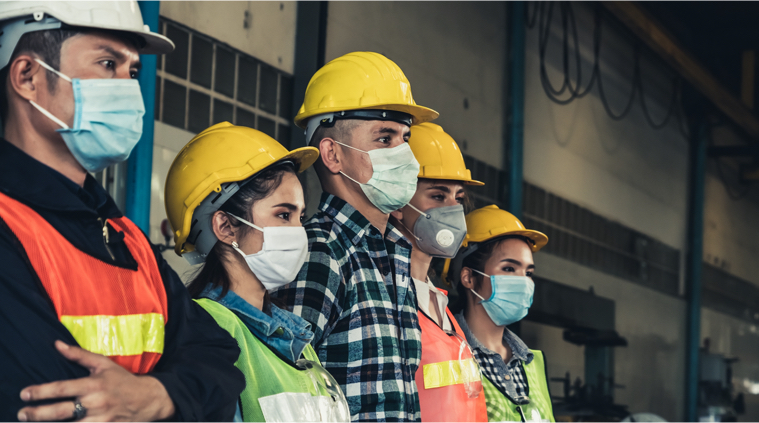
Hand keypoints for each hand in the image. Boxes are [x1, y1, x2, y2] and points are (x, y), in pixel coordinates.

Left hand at [17, 340, 174, 421]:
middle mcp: (95, 403)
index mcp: (93, 385)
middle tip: (23, 413)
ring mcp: (100, 419)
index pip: (62, 388)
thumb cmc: (123, 380)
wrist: (148, 399)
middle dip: (38, 413)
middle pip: (61, 411)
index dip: (41, 392)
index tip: (25, 393)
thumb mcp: (103, 364)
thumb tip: (57, 345)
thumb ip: (79, 355)